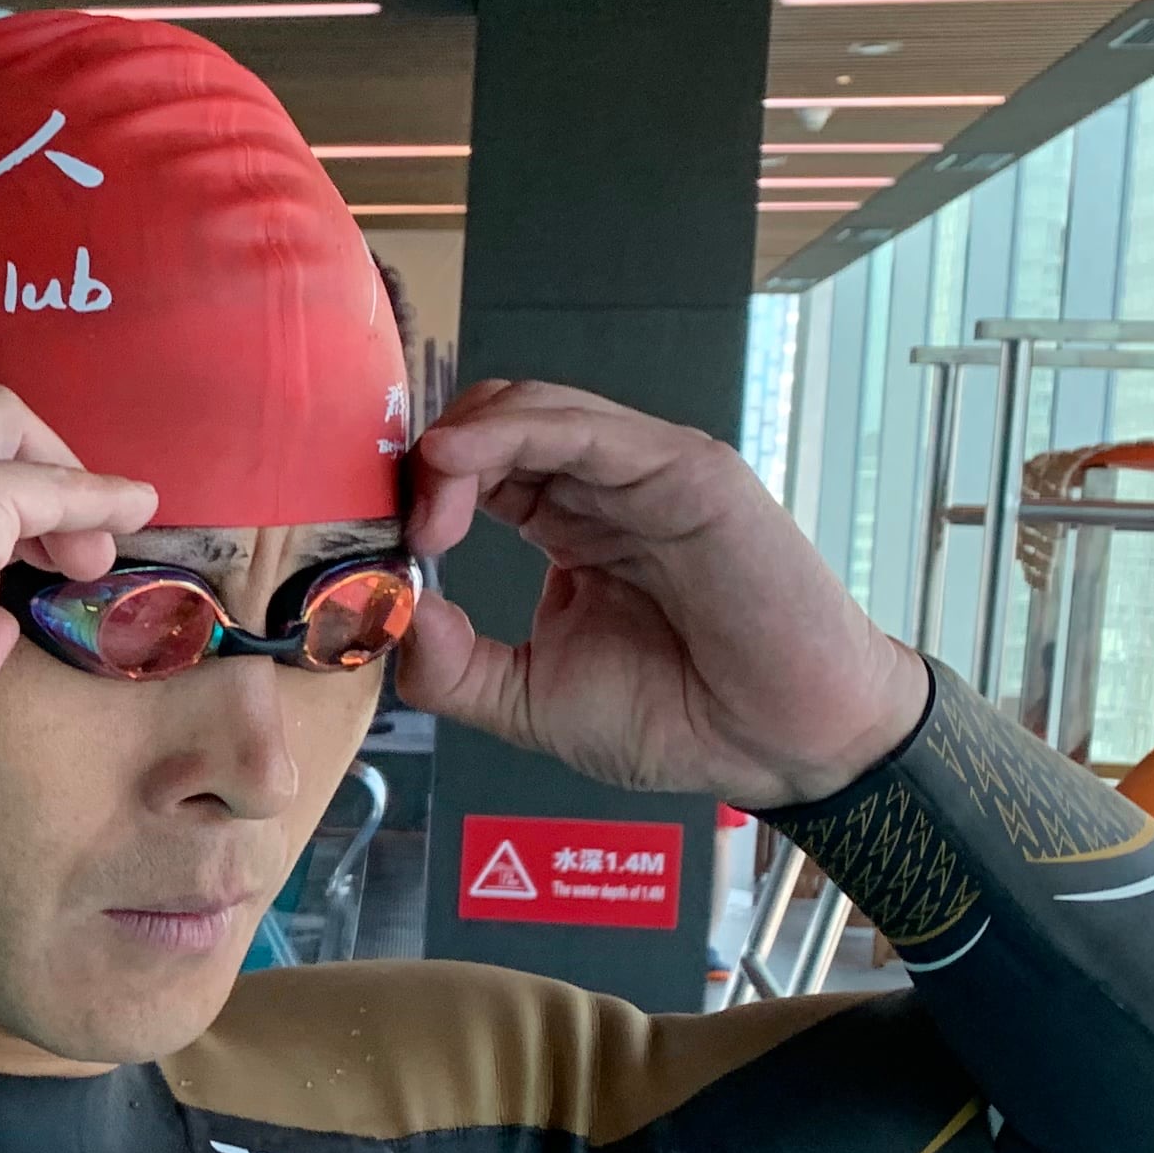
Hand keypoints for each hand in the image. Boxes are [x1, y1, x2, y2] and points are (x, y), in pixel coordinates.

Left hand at [395, 379, 931, 807]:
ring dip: (457, 444)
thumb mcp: (529, 702)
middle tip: (393, 525)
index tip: (374, 548)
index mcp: (566, 525)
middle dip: (424, 463)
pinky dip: (513, 432)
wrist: (779, 744)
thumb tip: (390, 618)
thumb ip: (452, 667)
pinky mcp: (686, 470)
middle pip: (491, 425)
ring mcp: (644, 472)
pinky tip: (459, 465)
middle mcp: (602, 487)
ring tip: (425, 509)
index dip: (414, 495)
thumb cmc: (679, 717)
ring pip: (530, 408)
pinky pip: (586, 427)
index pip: (474, 473)